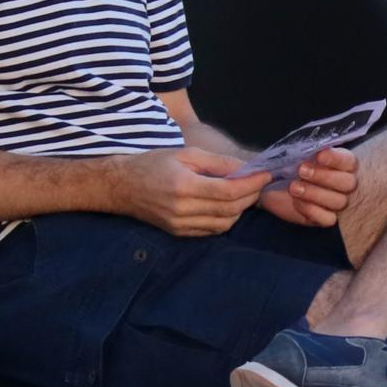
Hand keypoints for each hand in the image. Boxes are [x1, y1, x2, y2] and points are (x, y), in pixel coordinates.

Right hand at [110, 147, 264, 236]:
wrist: (120, 186)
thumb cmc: (152, 164)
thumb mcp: (185, 154)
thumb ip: (218, 162)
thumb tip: (246, 168)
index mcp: (184, 186)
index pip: (229, 191)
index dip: (252, 184)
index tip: (265, 175)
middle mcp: (182, 209)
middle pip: (230, 209)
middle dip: (250, 196)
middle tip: (258, 183)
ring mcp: (179, 224)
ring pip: (224, 224)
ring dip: (240, 209)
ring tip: (243, 193)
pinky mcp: (178, 232)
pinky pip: (211, 230)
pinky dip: (225, 219)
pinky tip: (227, 205)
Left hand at [258, 144, 356, 228]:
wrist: (272, 188)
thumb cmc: (288, 168)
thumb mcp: (293, 156)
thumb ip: (301, 152)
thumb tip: (301, 151)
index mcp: (341, 164)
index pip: (348, 161)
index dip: (335, 159)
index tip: (318, 156)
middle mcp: (344, 183)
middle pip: (348, 183)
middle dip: (324, 177)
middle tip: (301, 171)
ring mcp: (336, 202)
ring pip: (339, 201)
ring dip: (315, 194)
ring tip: (293, 187)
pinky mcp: (326, 218)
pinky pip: (327, 219)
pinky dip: (311, 210)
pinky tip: (296, 202)